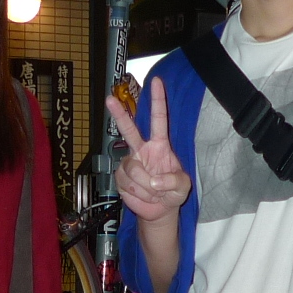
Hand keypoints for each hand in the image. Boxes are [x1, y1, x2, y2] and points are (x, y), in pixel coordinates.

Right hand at [105, 78, 190, 223]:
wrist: (159, 211)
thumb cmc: (172, 193)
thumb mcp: (182, 187)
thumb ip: (173, 181)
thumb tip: (153, 180)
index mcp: (159, 145)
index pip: (159, 119)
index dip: (158, 101)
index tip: (156, 82)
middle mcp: (142, 150)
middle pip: (129, 129)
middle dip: (119, 114)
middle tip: (110, 99)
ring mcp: (130, 163)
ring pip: (132, 168)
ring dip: (144, 185)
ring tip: (154, 193)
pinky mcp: (120, 178)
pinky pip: (127, 182)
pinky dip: (138, 193)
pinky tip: (144, 196)